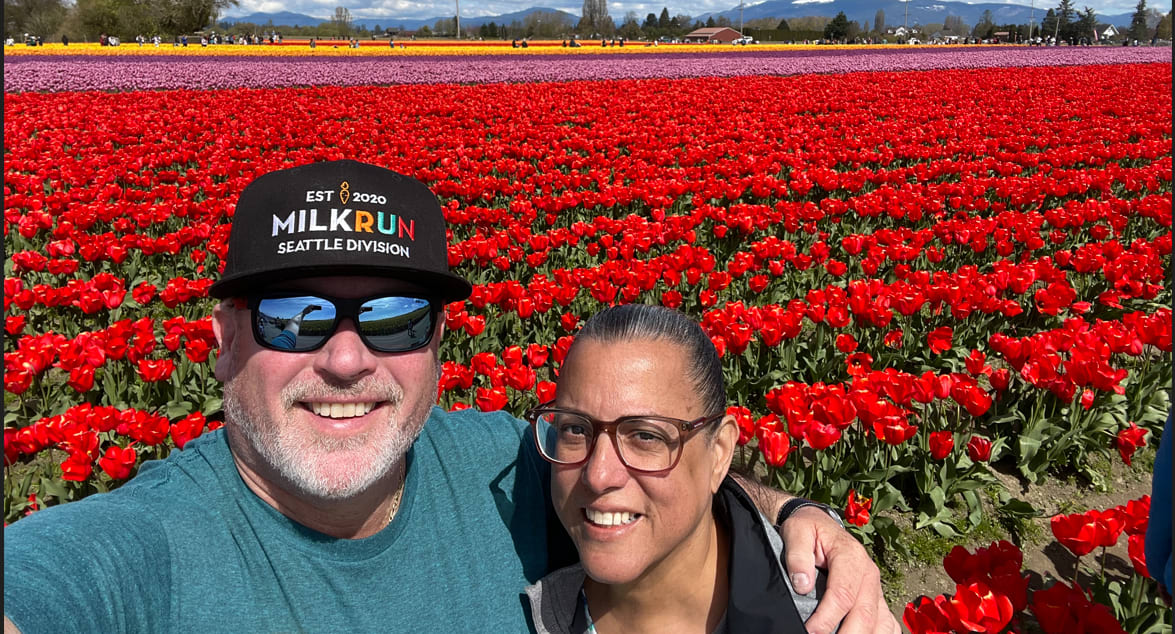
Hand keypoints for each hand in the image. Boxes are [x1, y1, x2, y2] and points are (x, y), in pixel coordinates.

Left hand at [781, 506, 898, 633]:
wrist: (821, 525)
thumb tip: (802, 584)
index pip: (842, 595)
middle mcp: (869, 574)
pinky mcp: (876, 598)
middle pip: (864, 614)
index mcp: (851, 557)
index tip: (810, 631)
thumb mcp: (797, 531)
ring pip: (879, 622)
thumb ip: (797, 555)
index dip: (826, 618)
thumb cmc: (809, 529)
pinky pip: (888, 623)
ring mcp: (875, 588)